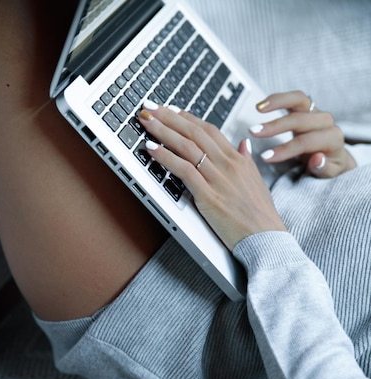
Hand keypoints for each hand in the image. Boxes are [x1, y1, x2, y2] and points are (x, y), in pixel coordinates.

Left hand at [138, 102, 285, 250]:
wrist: (266, 237)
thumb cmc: (261, 215)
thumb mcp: (256, 181)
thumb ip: (246, 160)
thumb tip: (243, 144)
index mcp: (238, 159)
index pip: (209, 130)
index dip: (188, 118)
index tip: (172, 111)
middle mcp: (227, 164)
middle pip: (194, 133)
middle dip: (169, 117)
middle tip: (150, 108)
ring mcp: (217, 179)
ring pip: (187, 147)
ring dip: (163, 132)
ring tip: (146, 122)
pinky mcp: (208, 196)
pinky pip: (184, 170)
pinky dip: (166, 157)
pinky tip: (152, 149)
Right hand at [250, 91, 356, 177]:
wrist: (334, 152)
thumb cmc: (328, 164)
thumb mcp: (330, 173)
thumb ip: (324, 169)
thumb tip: (317, 159)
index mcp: (333, 139)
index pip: (306, 142)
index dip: (285, 149)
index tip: (265, 157)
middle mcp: (326, 122)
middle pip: (299, 120)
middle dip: (275, 126)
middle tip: (255, 133)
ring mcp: (317, 112)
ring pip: (299, 100)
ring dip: (276, 103)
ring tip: (258, 108)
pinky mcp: (308, 107)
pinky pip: (294, 98)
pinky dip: (278, 98)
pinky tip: (262, 105)